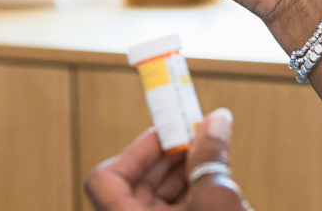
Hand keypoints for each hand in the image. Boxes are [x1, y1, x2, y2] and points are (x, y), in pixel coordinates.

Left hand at [85, 108, 248, 210]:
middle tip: (194, 136)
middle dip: (167, 156)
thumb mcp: (216, 198)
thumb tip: (216, 119)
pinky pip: (177, 210)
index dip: (134, 151)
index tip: (166, 134)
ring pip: (158, 197)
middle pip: (136, 183)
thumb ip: (210, 156)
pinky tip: (217, 180)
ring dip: (183, 172)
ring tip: (210, 156)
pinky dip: (193, 192)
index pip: (104, 179)